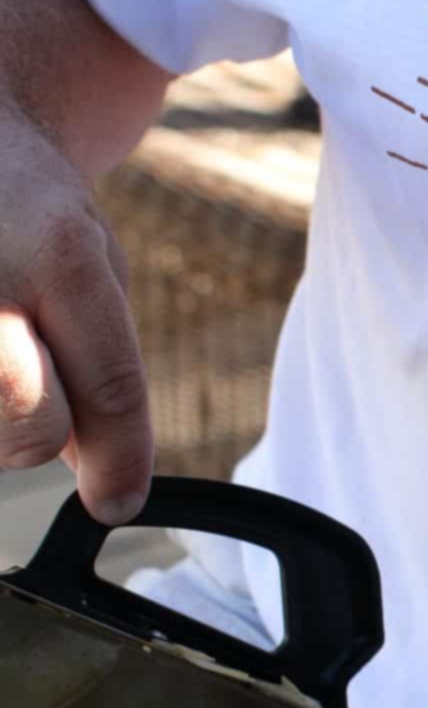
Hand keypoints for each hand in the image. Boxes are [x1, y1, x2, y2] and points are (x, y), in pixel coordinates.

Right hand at [0, 104, 151, 525]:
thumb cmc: (26, 204)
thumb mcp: (92, 262)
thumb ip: (101, 360)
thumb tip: (90, 463)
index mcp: (59, 255)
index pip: (108, 390)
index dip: (121, 463)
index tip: (118, 502)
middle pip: (31, 428)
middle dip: (44, 430)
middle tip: (37, 383)